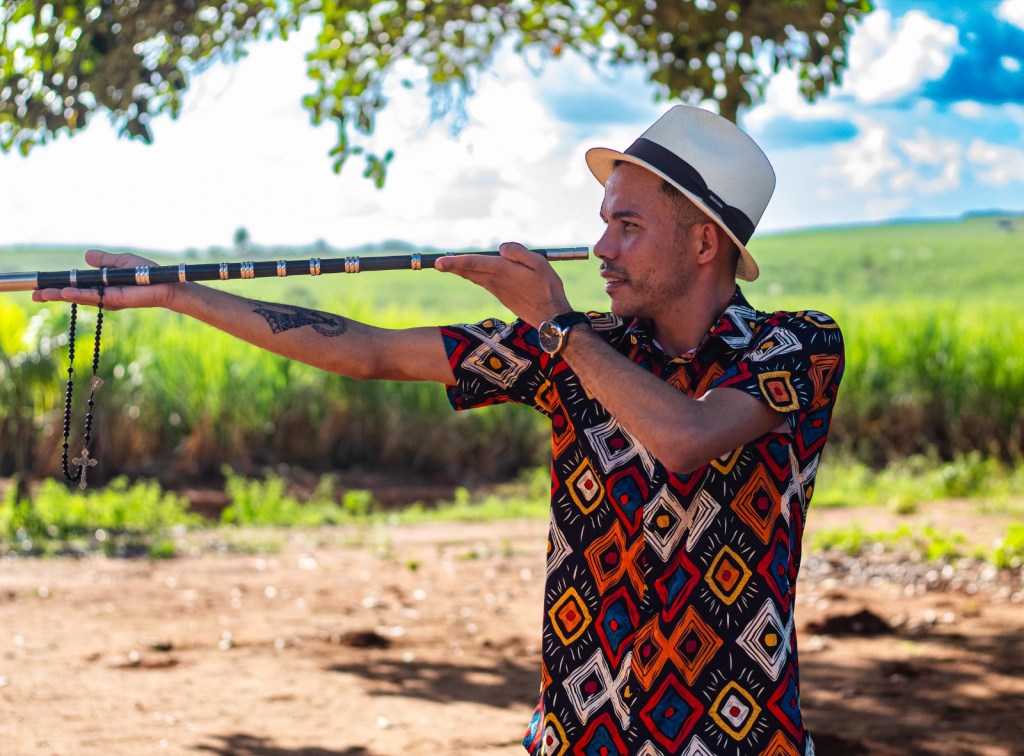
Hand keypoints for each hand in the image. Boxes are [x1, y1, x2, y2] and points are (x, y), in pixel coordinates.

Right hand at [31, 249, 180, 310]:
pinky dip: (77, 294)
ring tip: (41, 294)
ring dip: (60, 295)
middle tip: (34, 294)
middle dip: (53, 294)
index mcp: (102, 285)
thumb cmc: (147, 273)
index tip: (43, 286)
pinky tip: (64, 292)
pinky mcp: (113, 300)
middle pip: (73, 294)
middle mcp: (102, 293)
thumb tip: (86, 256)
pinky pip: (92, 297)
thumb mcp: (121, 262)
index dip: (60, 286)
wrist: (165, 284)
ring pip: (78, 297)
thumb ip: (104, 261)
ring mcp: (106, 298)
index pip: (77, 286)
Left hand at [435, 242, 572, 325]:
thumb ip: (518, 252)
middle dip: (452, 266)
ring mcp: (496, 290)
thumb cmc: (547, 288)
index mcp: (502, 271)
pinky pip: (482, 281)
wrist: (549, 317)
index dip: (455, 261)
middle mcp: (495, 281)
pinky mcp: (501, 295)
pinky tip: (469, 272)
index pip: (473, 263)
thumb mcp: (539, 263)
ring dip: (461, 270)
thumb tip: (500, 248)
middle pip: (469, 271)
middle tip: (435, 263)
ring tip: (447, 264)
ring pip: (474, 276)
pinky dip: (473, 274)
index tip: (438, 263)